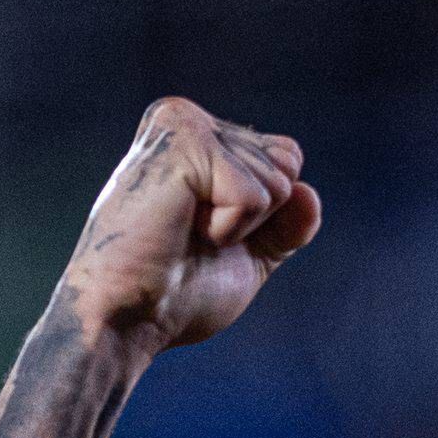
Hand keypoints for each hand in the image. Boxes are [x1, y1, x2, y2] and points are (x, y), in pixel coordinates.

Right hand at [57, 97, 321, 352]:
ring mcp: (183, 125)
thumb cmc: (177, 291)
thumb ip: (287, 224)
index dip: (268, 214)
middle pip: (287, 165)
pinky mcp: (182, 144)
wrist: (129, 318)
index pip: (285, 158)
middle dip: (258, 219)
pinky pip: (255, 196)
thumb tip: (308, 191)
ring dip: (241, 226)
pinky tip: (182, 229)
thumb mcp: (251, 254)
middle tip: (194, 235)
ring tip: (183, 231)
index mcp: (198, 137)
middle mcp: (187, 119)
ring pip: (277, 181)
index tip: (209, 232)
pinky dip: (231, 229)